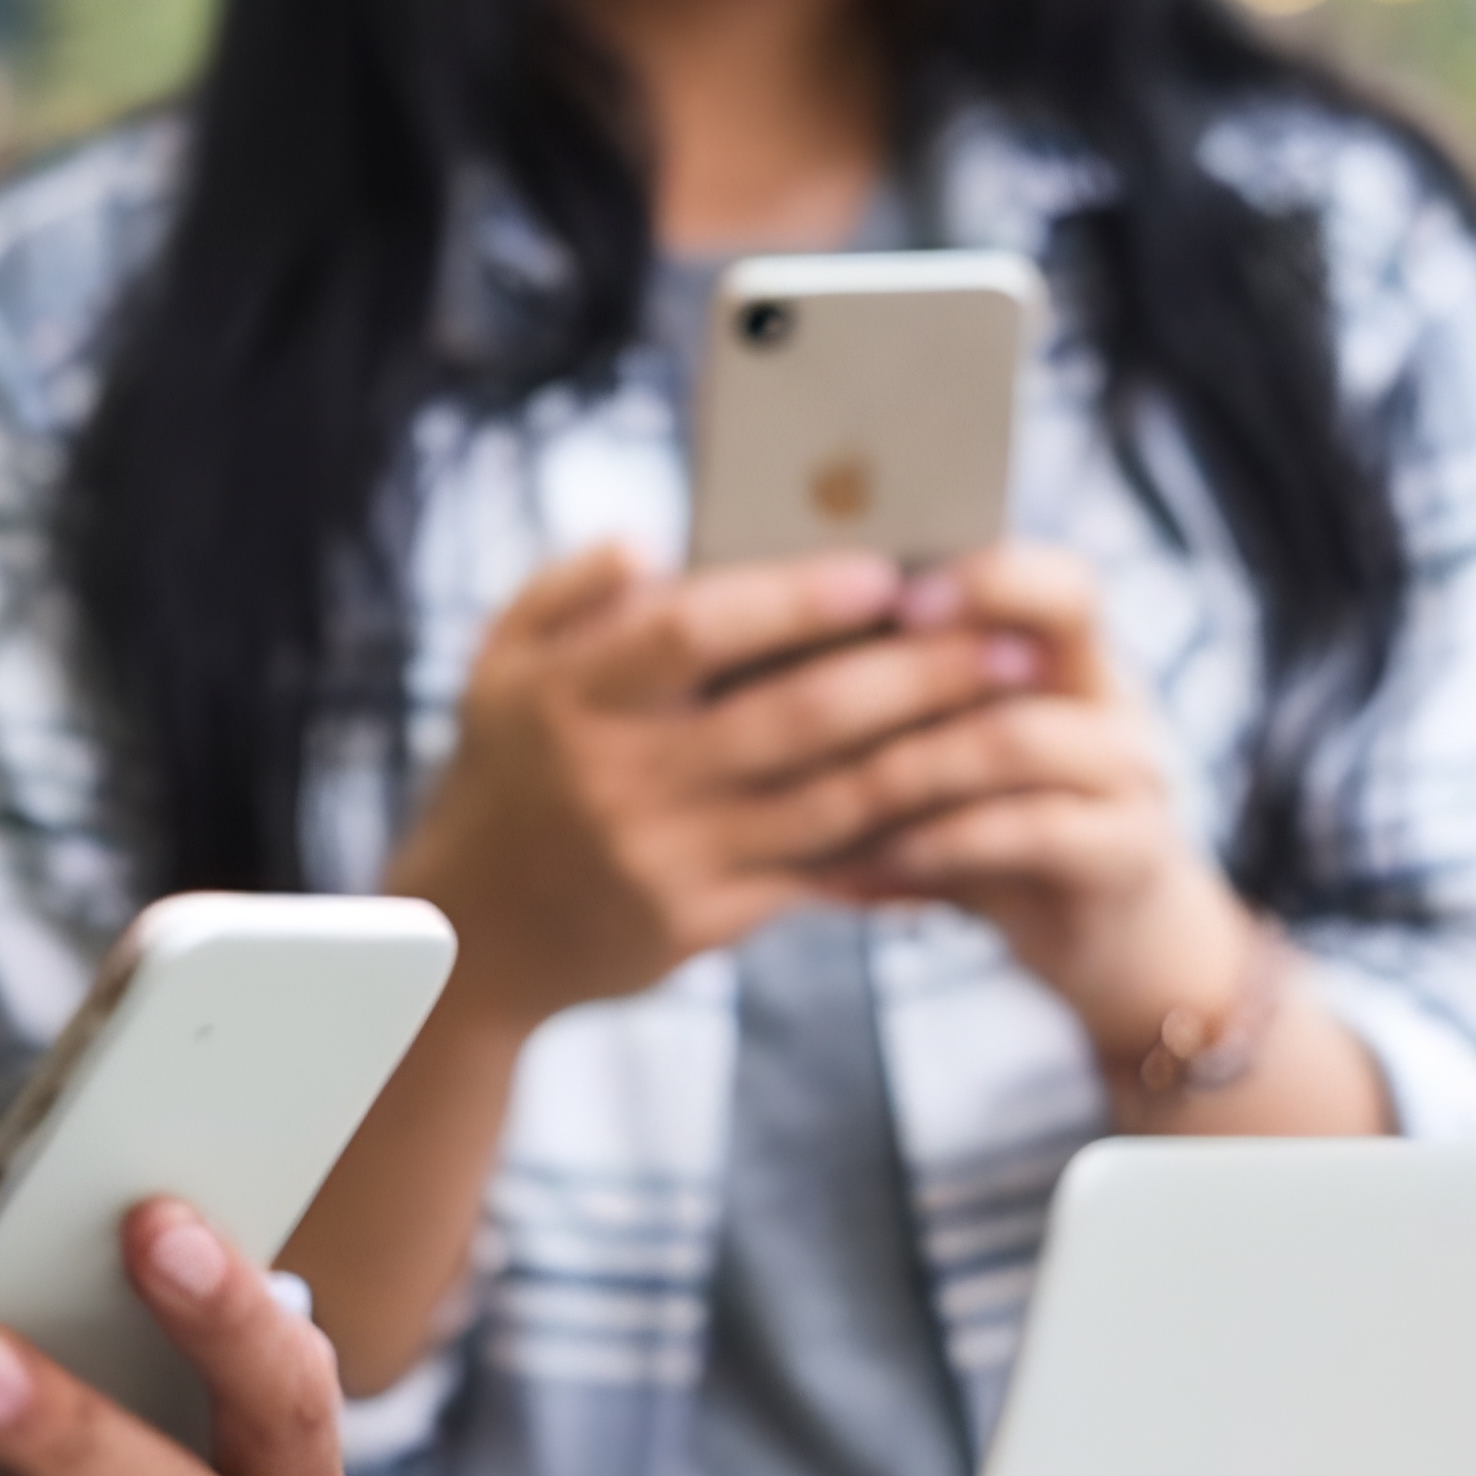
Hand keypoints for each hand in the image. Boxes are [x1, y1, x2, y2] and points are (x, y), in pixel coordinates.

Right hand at [393, 540, 1050, 1030]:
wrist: (469, 935)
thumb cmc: (503, 773)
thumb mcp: (496, 665)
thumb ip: (565, 588)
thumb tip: (649, 540)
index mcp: (569, 697)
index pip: (694, 632)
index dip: (795, 600)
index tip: (885, 571)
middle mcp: (617, 778)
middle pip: (794, 717)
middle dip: (913, 673)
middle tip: (1001, 640)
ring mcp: (663, 858)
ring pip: (829, 799)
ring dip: (932, 752)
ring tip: (1006, 710)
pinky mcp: (698, 923)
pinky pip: (819, 875)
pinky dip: (896, 842)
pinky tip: (964, 807)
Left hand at [810, 546, 1252, 1053]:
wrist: (1104, 934)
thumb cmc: (994, 824)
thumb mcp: (944, 749)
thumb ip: (884, 695)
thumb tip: (749, 650)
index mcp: (1063, 648)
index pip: (1045, 570)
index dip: (976, 569)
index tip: (885, 590)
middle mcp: (1108, 691)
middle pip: (1060, 614)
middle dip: (935, 642)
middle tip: (836, 676)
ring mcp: (1128, 770)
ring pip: (1019, 735)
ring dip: (912, 761)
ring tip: (827, 791)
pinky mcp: (1127, 852)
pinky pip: (1035, 830)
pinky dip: (946, 842)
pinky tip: (879, 859)